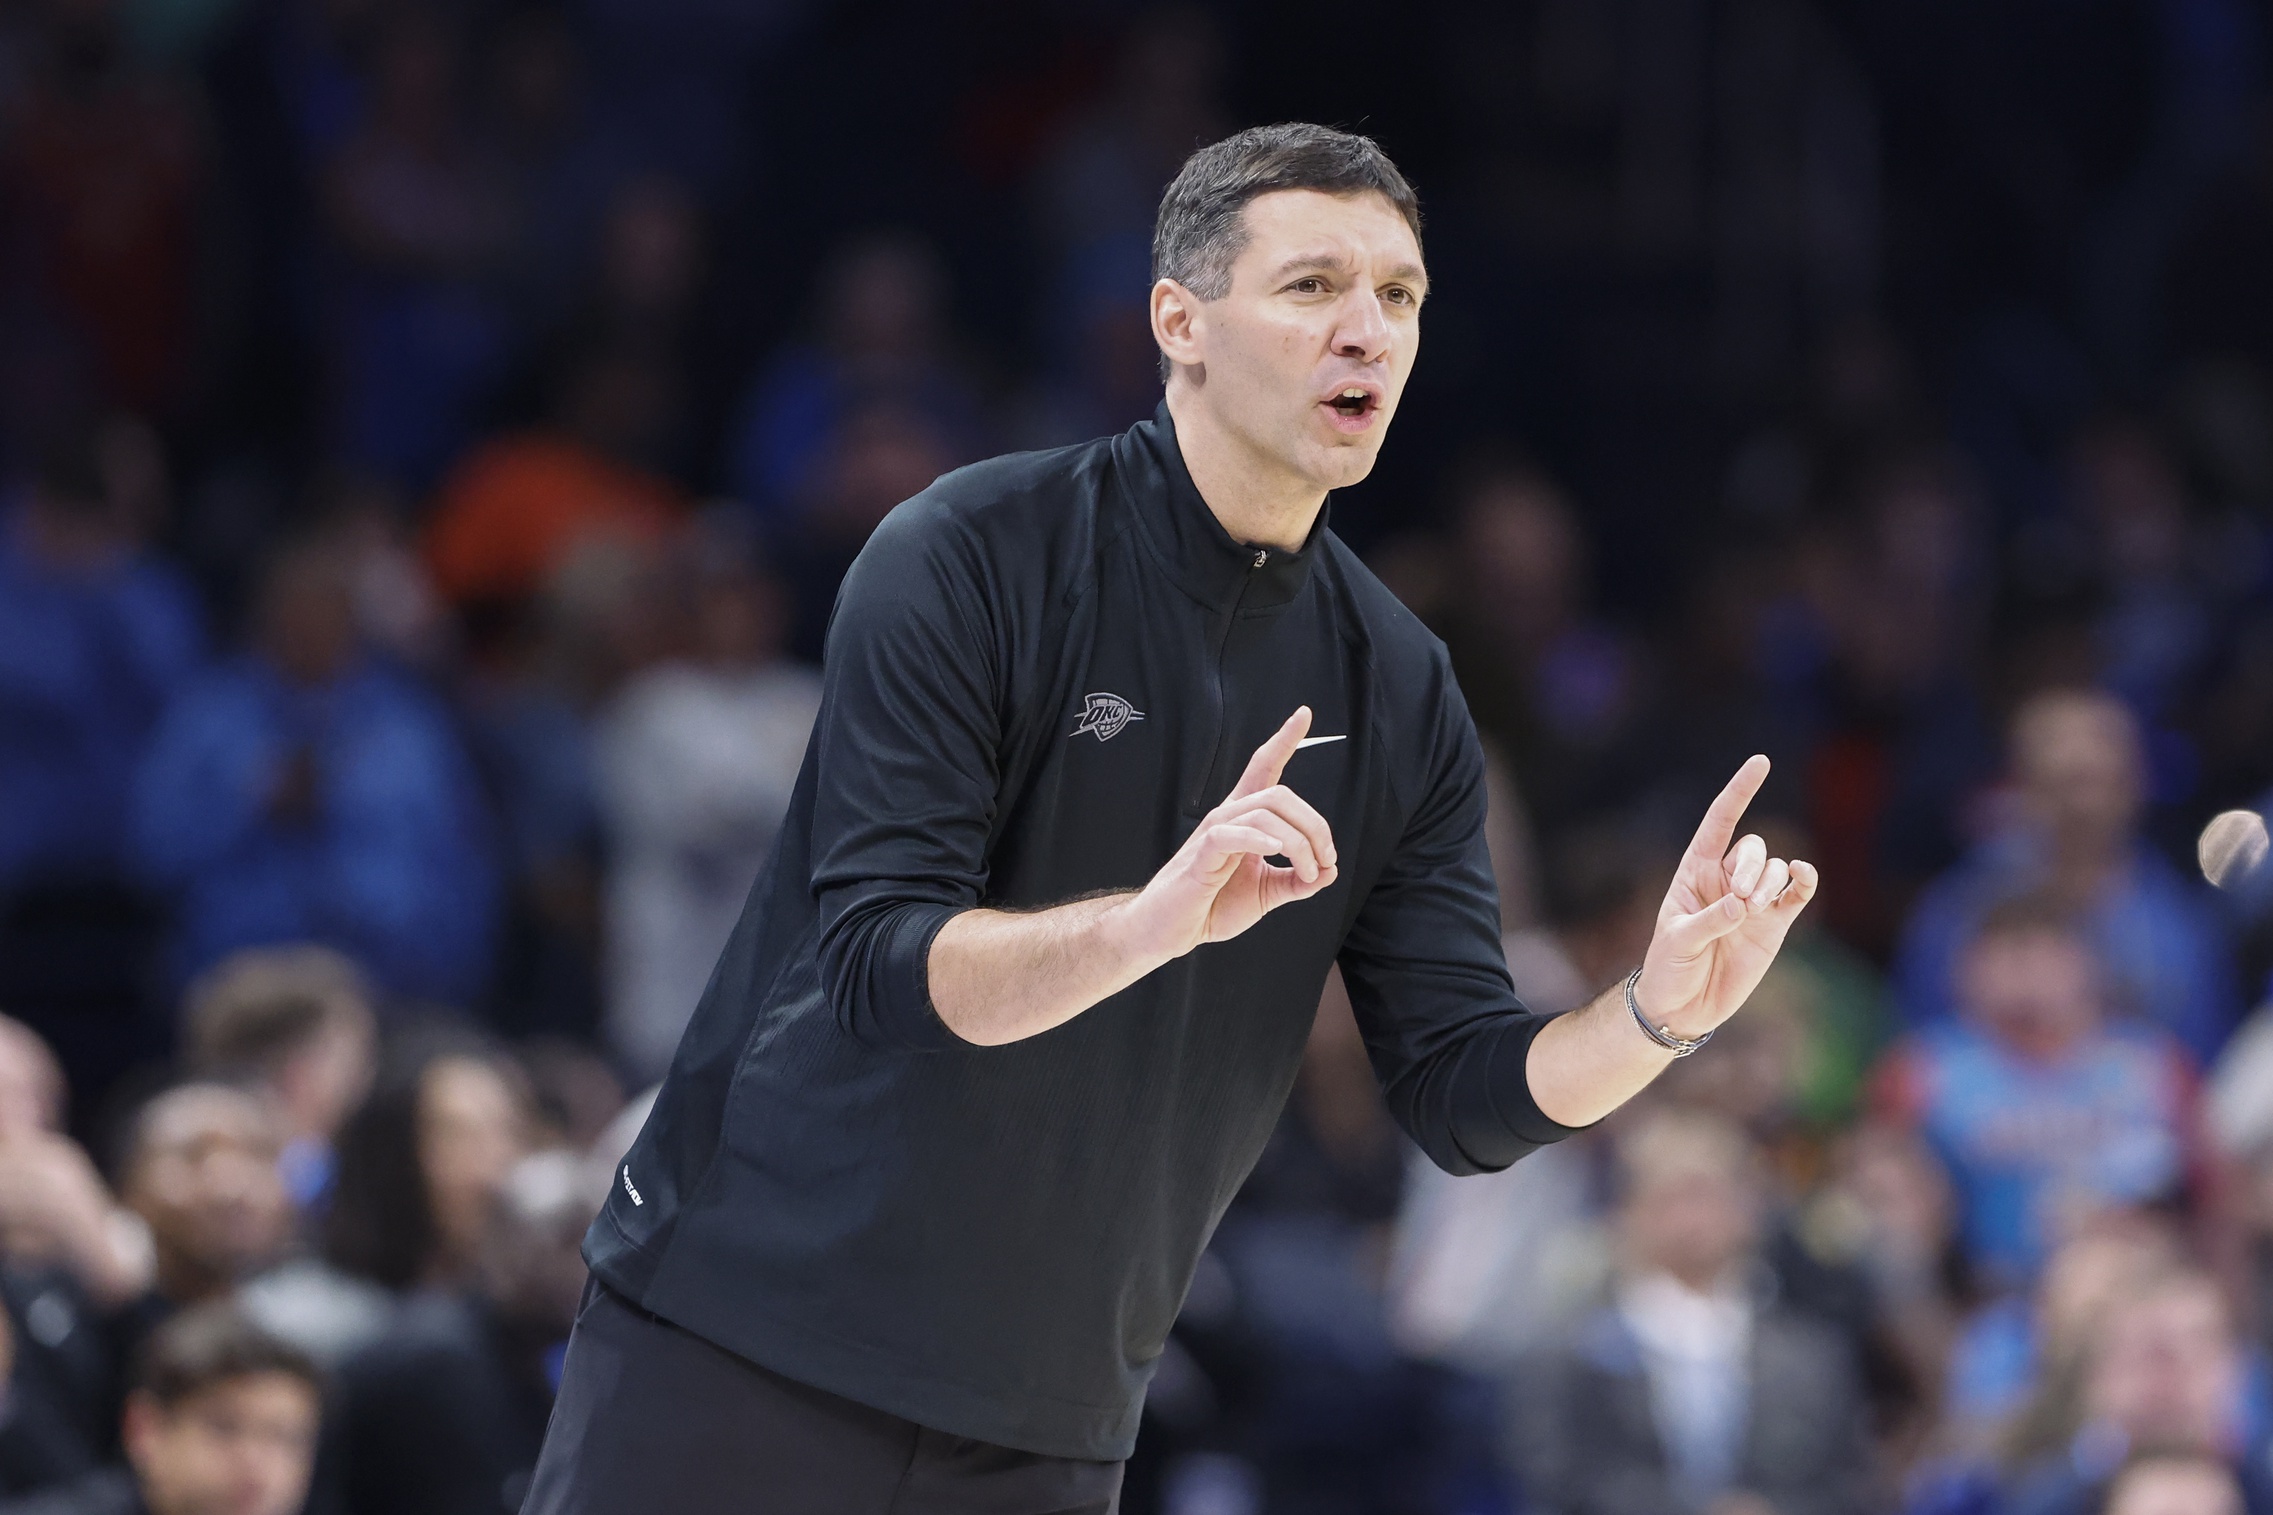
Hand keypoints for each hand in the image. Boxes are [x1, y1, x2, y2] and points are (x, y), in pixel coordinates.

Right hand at [1119, 707, 1338, 960]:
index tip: (1305, 714)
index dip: (1284, 740)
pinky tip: (1276, 850)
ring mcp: (1214, 833)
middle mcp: (1229, 817)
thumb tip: (1329, 871)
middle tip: (1326, 860)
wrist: (1170, 932)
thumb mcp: (1266, 893)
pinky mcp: (1202, 856)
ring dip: (1299, 844)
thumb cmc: (1211, 906)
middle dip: (1315, 825)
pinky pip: (1231, 834)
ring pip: (1265, 814)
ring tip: (1308, 874)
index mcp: (1244, 820)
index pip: (1264, 768)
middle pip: (1280, 794)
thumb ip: (1297, 881)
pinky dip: (1259, 839)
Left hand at [1634, 755, 1818, 1039]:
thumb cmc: (1669, 967)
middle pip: (1751, 848)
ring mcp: (1753, 900)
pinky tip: (1803, 879)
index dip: (1739, 792)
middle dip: (1750, 866)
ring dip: (1770, 882)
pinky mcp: (1774, 924)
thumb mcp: (1678, 941)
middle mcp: (1726, 879)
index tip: (1760, 762)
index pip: (1719, 822)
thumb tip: (1743, 906)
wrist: (1683, 1006)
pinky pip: (1797, 894)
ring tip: (1754, 910)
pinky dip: (1804, 882)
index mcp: (1694, 871)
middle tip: (1741, 900)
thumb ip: (1710, 921)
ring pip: (1775, 869)